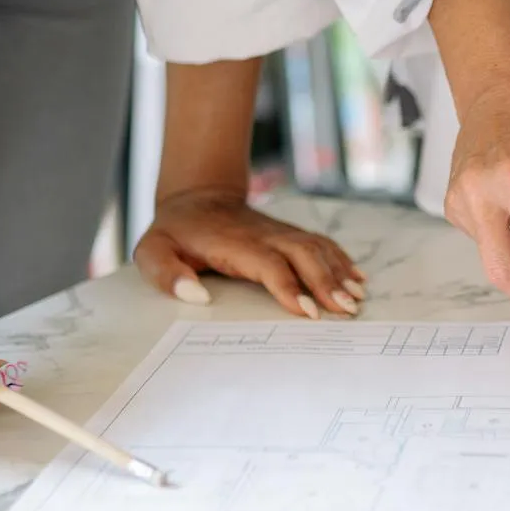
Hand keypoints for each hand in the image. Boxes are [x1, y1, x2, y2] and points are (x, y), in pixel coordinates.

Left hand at [135, 188, 364, 317]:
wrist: (196, 198)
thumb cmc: (175, 233)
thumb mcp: (152, 251)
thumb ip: (166, 273)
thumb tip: (194, 295)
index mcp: (233, 243)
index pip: (268, 264)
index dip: (289, 287)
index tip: (307, 312)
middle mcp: (263, 235)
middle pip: (303, 255)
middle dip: (327, 282)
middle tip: (346, 310)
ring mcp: (280, 232)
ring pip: (317, 248)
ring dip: (339, 273)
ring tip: (356, 299)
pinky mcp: (289, 234)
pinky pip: (321, 244)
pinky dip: (342, 260)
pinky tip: (357, 278)